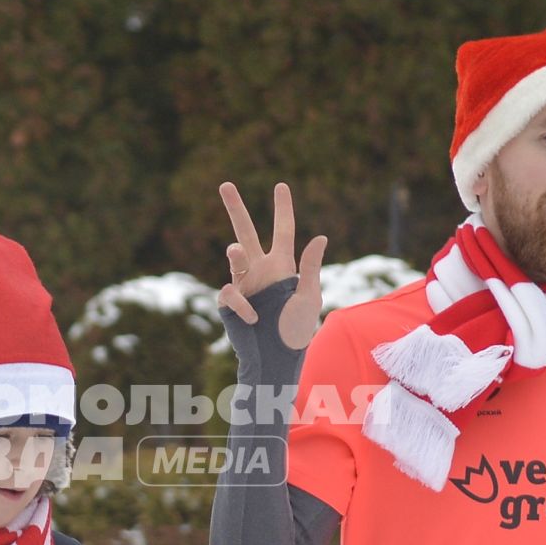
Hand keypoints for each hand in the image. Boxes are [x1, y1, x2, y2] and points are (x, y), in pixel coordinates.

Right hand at [216, 181, 329, 350]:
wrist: (276, 360)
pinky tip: (252, 319)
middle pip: (245, 231)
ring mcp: (243, 285)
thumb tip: (320, 236)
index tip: (280, 186)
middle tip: (225, 184)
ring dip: (235, 253)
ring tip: (235, 251)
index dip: (282, 209)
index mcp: (281, 266)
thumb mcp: (308, 297)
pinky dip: (242, 304)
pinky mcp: (229, 302)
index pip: (282, 231)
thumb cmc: (296, 331)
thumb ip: (310, 267)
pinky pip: (230, 292)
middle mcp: (259, 270)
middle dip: (235, 208)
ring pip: (234, 256)